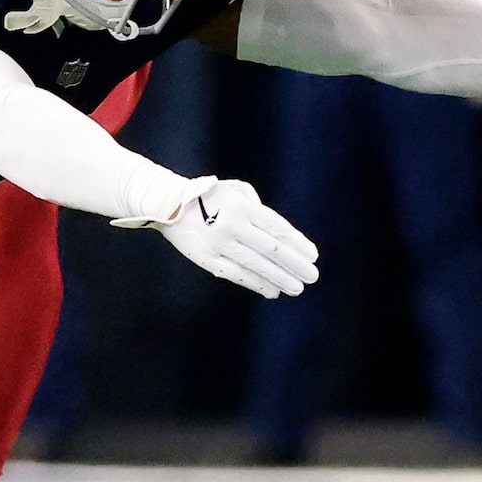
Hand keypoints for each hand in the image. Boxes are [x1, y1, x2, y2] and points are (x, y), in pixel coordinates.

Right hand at [155, 177, 319, 298]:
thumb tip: (278, 233)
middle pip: (270, 249)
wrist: (168, 205)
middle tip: (312, 276)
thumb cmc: (209, 195)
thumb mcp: (235, 189)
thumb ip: (258, 206)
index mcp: (242, 205)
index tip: (313, 255)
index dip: (296, 243)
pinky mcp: (207, 259)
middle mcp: (232, 224)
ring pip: (256, 265)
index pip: (276, 228)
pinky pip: (236, 274)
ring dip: (279, 278)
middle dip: (294, 264)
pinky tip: (272, 291)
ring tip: (296, 288)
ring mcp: (219, 243)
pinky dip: (256, 283)